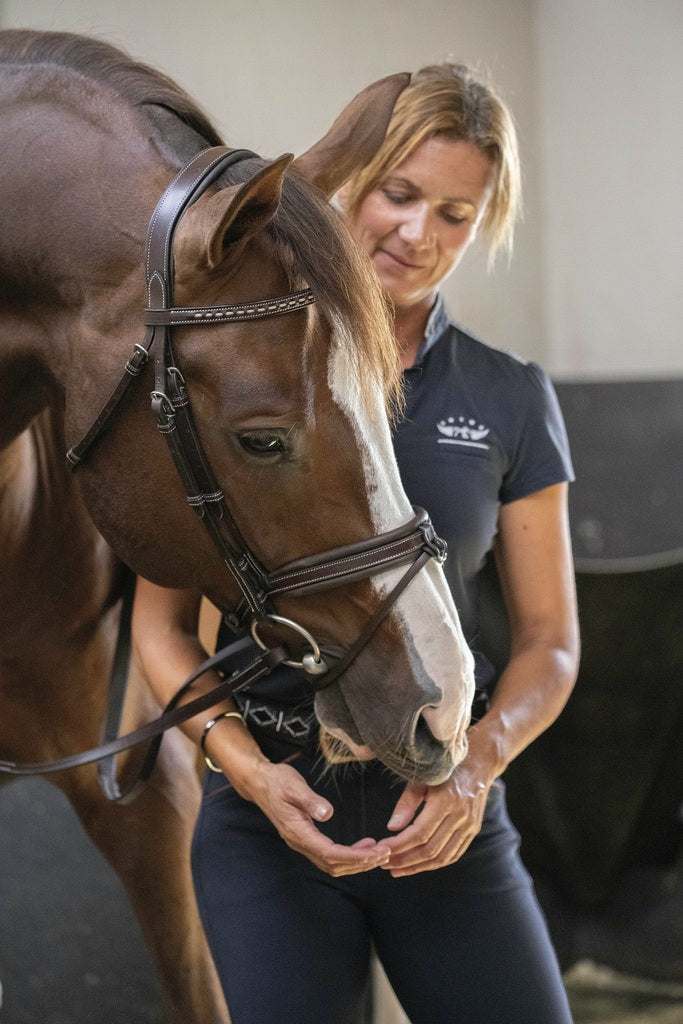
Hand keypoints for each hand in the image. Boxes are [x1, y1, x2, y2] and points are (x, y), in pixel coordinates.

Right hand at [246, 759, 390, 876]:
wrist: (260, 782)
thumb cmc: (277, 782)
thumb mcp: (293, 785)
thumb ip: (310, 800)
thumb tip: (327, 813)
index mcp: (298, 832)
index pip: (330, 853)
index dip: (354, 856)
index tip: (375, 853)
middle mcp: (300, 842)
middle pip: (333, 864)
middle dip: (360, 863)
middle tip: (385, 854)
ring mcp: (302, 842)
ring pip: (332, 864)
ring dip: (356, 862)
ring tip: (378, 853)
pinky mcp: (306, 838)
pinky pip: (329, 856)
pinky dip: (348, 856)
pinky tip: (363, 847)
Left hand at [379, 764, 491, 876]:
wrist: (477, 765)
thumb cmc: (443, 769)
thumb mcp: (421, 778)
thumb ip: (407, 803)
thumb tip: (392, 828)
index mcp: (446, 800)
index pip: (420, 833)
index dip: (399, 845)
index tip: (383, 849)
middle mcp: (461, 816)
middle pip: (431, 849)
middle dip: (405, 860)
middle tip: (385, 864)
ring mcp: (469, 825)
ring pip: (443, 857)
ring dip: (419, 867)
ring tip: (398, 869)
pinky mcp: (473, 831)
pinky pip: (454, 854)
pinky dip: (435, 864)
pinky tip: (418, 865)